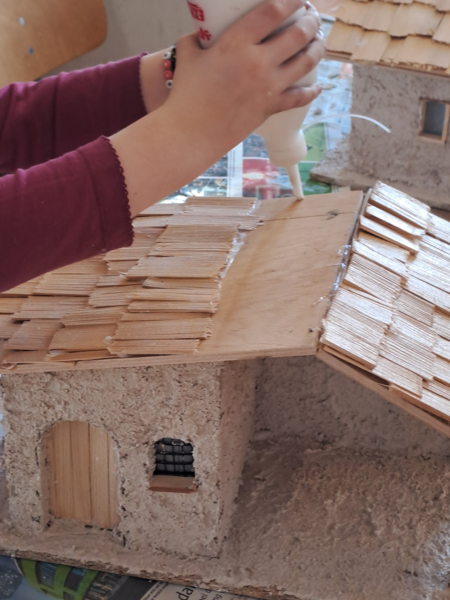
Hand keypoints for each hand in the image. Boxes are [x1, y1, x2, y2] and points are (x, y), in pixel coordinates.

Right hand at [110, 0, 324, 215]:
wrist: (191, 132)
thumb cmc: (185, 94)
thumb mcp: (188, 55)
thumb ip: (198, 39)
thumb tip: (203, 34)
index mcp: (236, 43)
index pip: (273, 11)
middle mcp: (257, 62)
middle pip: (298, 34)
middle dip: (310, 21)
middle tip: (312, 17)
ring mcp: (267, 86)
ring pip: (305, 62)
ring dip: (317, 48)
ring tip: (318, 41)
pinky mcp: (270, 108)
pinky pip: (299, 97)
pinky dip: (311, 92)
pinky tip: (317, 87)